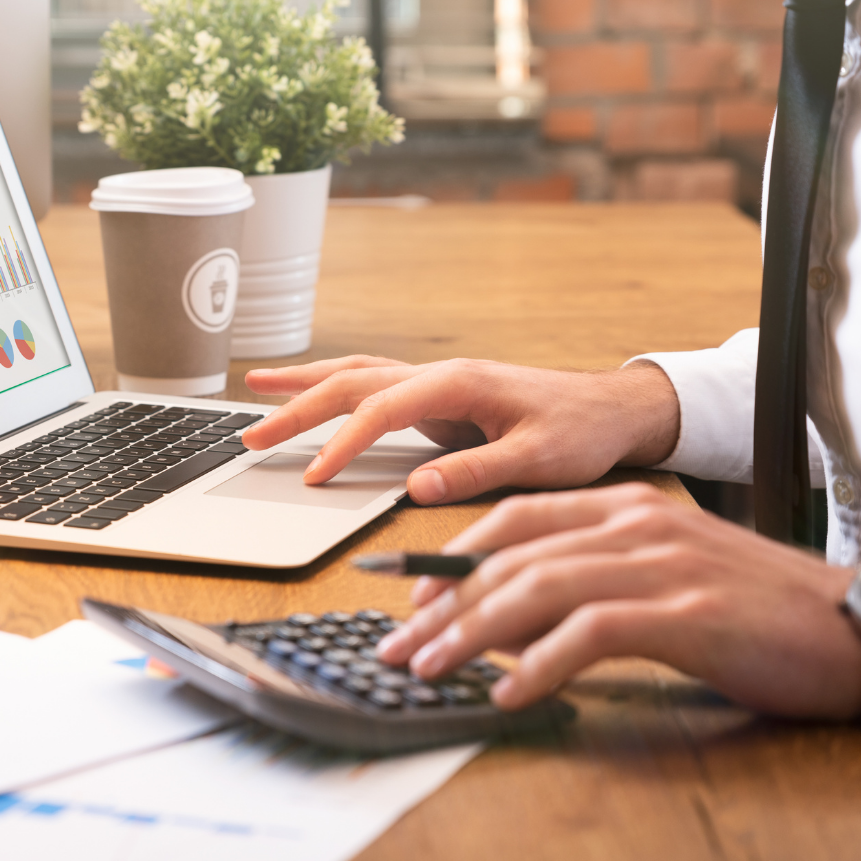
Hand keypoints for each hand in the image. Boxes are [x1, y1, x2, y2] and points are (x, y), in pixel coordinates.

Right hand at [242, 356, 679, 503]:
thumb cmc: (580, 432)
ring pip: (358, 373)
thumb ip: (475, 471)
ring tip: (258, 386)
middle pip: (352, 382)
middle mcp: (439, 375)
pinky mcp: (440, 395)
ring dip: (306, 383)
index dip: (341, 445)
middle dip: (297, 406)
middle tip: (250, 434)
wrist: (611, 408)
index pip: (379, 412)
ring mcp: (437, 381)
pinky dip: (337, 385)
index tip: (311, 478)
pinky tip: (317, 390)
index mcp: (457, 385)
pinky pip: (375, 383)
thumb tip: (416, 486)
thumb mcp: (537, 459)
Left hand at [375, 483, 860, 719]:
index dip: (455, 556)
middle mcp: (634, 521)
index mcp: (624, 504)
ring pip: (539, 587)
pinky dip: (541, 665)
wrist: (847, 622)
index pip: (516, 516)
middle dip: (446, 603)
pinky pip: (592, 632)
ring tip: (433, 671)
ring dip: (474, 634)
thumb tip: (510, 619)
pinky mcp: (686, 609)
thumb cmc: (747, 603)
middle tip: (402, 645)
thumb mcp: (659, 572)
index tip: (412, 598)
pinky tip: (511, 695)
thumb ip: (590, 579)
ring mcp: (660, 561)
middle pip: (514, 554)